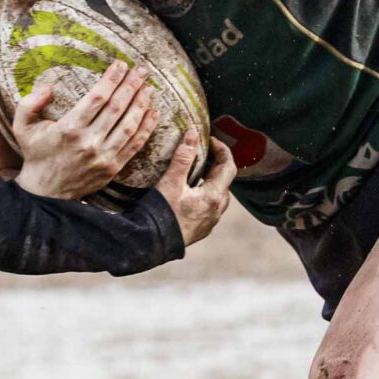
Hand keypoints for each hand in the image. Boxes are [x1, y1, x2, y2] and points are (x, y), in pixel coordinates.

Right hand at [11, 62, 159, 199]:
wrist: (45, 192)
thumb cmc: (36, 154)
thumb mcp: (22, 127)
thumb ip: (29, 104)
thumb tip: (47, 87)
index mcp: (69, 129)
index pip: (97, 98)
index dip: (112, 79)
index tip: (121, 65)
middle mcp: (89, 142)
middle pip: (116, 108)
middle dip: (131, 86)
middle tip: (141, 70)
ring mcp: (103, 156)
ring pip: (129, 125)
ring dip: (141, 104)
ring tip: (148, 87)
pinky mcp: (112, 168)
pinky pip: (134, 145)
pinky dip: (146, 128)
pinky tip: (153, 113)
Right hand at [154, 131, 235, 245]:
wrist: (150, 244)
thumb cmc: (161, 214)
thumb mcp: (171, 182)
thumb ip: (183, 157)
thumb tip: (193, 134)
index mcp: (214, 197)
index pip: (228, 166)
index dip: (222, 149)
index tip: (210, 140)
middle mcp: (217, 211)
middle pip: (224, 182)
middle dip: (216, 165)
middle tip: (202, 153)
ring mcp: (210, 223)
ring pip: (217, 196)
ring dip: (210, 181)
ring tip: (195, 172)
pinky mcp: (201, 230)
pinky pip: (209, 208)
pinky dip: (203, 196)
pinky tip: (188, 194)